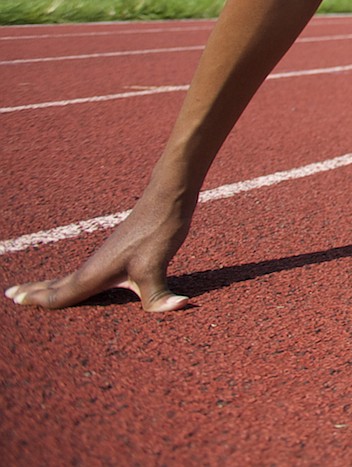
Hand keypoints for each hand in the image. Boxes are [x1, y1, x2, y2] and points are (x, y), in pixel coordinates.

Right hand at [7, 190, 193, 313]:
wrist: (168, 197)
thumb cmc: (157, 230)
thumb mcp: (157, 266)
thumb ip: (160, 296)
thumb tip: (180, 307)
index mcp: (94, 273)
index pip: (59, 294)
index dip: (37, 300)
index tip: (14, 300)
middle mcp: (95, 265)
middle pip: (58, 285)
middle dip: (35, 291)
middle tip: (11, 295)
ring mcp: (106, 257)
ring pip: (71, 277)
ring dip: (50, 285)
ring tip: (34, 289)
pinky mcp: (119, 251)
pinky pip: (87, 271)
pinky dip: (73, 278)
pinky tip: (81, 279)